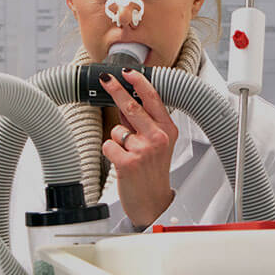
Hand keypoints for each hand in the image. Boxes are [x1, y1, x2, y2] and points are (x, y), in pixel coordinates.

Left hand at [100, 70, 177, 227]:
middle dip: (115, 90)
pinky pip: (108, 144)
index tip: (128, 72)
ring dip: (117, 140)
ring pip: (117, 129)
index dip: (139, 82)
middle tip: (106, 80)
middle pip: (132, 105)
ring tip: (128, 154)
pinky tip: (121, 163)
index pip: (153, 99)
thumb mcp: (156, 144)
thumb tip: (125, 100)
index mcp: (168, 130)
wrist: (153, 202)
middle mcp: (158, 138)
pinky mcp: (128, 162)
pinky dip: (110, 152)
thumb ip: (142, 123)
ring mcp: (144, 149)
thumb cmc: (153, 171)